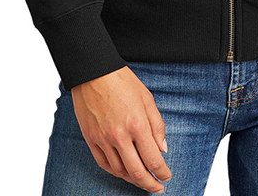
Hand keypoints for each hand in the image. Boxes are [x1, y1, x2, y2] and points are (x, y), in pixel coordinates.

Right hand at [71, 66, 172, 192]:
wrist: (94, 72)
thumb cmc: (122, 81)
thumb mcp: (147, 99)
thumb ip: (157, 126)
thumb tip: (162, 149)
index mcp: (137, 124)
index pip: (153, 159)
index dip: (162, 172)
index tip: (166, 176)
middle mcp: (120, 136)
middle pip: (137, 172)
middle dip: (150, 184)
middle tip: (157, 187)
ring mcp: (103, 139)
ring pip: (120, 171)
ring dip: (133, 179)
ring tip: (142, 180)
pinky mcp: (91, 139)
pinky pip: (104, 164)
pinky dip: (115, 172)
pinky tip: (123, 172)